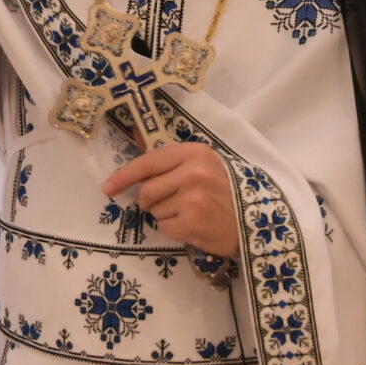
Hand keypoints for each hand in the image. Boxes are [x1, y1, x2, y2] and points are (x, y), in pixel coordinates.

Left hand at [103, 142, 237, 259]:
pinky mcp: (192, 223)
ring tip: (190, 213)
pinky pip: (164, 228)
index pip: (148, 162)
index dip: (124, 176)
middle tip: (169, 203)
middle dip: (150, 201)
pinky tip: (193, 226)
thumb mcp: (204, 164)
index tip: (108, 188)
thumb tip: (134, 135)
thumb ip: (172, 158)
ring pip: (154, 211)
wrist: (257, 222)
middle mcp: (192, 173)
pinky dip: (174, 230)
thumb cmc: (227, 191)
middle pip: (146, 191)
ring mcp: (192, 199)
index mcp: (194, 153)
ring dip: (165, 216)